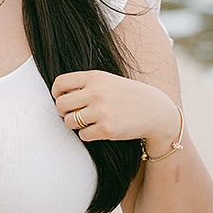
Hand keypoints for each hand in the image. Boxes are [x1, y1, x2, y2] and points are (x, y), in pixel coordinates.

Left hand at [52, 69, 179, 149]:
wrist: (156, 111)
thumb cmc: (129, 96)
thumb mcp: (109, 81)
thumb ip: (87, 85)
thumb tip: (61, 95)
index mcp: (95, 77)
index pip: (60, 82)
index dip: (57, 92)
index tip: (62, 98)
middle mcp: (96, 92)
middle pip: (61, 104)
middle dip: (63, 111)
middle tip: (73, 113)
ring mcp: (101, 111)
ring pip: (69, 121)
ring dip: (75, 124)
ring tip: (88, 121)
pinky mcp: (106, 129)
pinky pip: (83, 135)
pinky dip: (88, 134)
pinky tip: (100, 129)